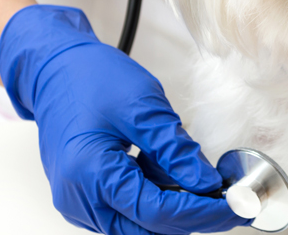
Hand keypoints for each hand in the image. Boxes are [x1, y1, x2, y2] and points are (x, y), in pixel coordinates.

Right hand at [0, 5, 248, 233]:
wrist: (54, 68)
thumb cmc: (89, 78)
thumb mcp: (141, 106)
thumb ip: (175, 150)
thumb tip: (206, 184)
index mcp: (91, 174)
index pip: (157, 213)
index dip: (201, 212)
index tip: (233, 206)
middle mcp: (79, 198)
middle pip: (147, 226)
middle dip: (190, 214)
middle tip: (225, 198)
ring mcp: (79, 199)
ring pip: (137, 222)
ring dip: (171, 205)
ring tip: (193, 173)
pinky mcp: (84, 193)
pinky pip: (125, 207)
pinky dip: (152, 194)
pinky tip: (166, 170)